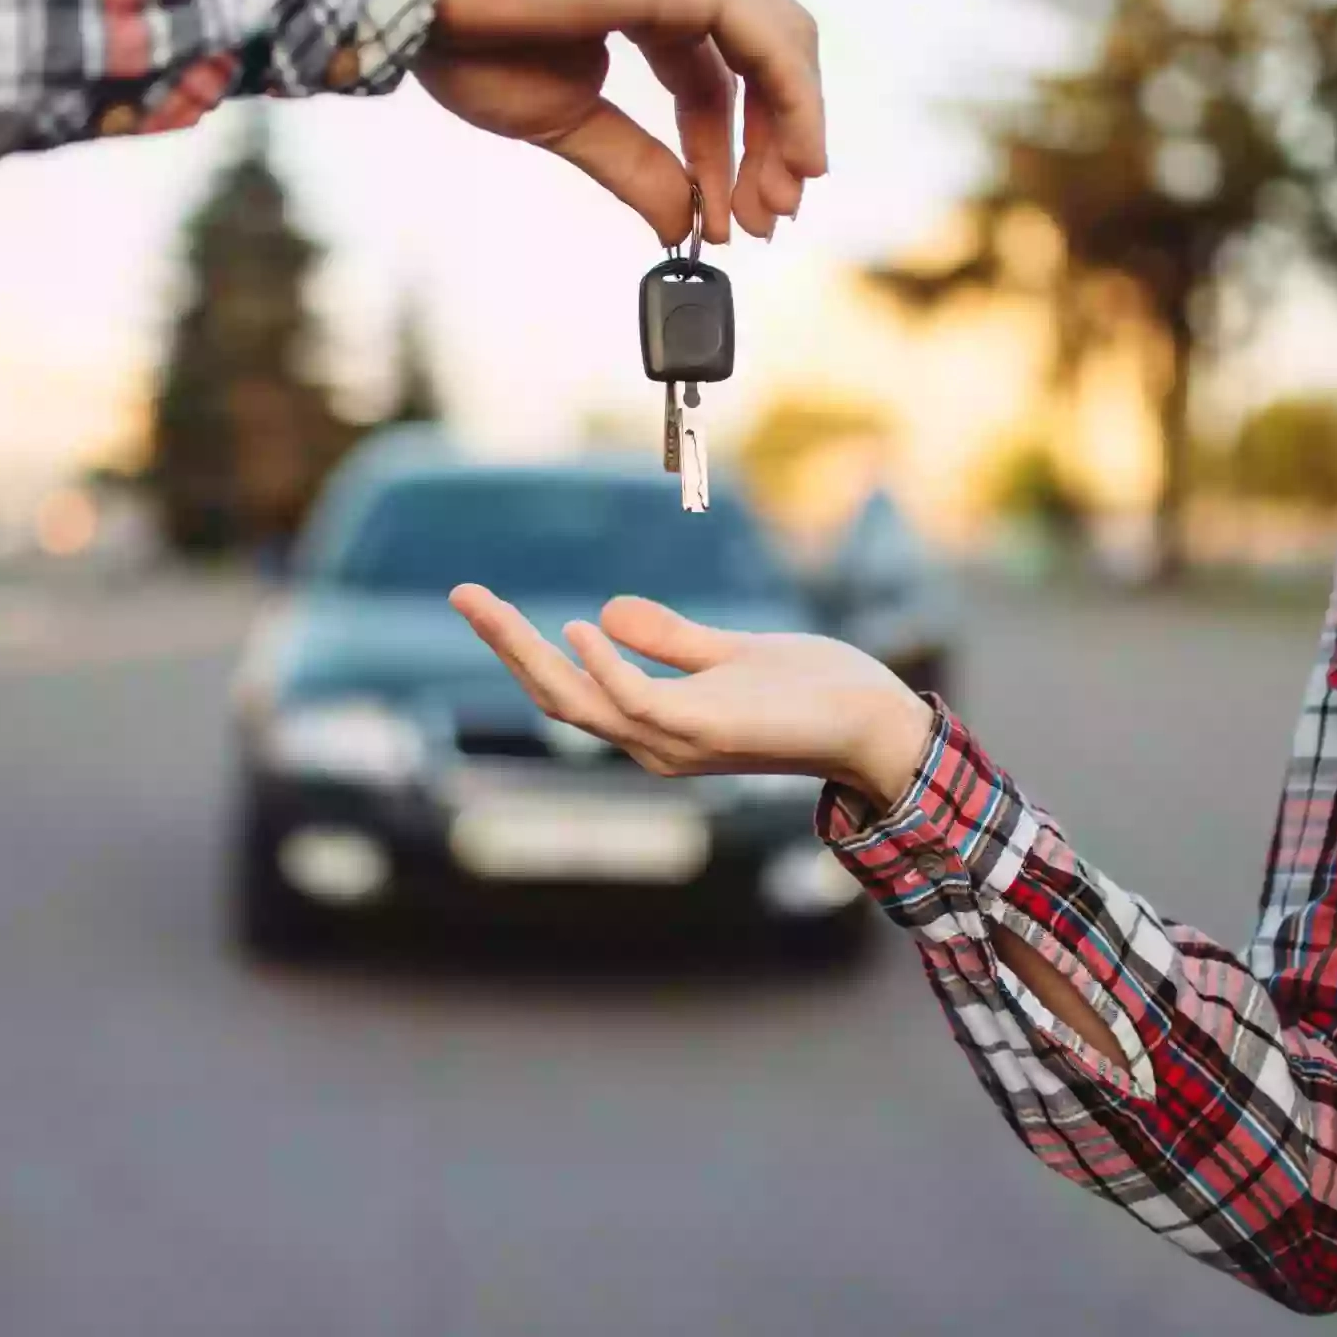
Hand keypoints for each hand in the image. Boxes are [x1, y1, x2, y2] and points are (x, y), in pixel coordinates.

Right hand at [418, 0, 828, 246]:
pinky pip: (771, 40)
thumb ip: (636, 167)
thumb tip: (682, 225)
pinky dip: (795, 105)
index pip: (717, 74)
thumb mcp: (567, 120)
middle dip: (770, 147)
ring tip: (776, 208)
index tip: (728, 219)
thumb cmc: (466, 36)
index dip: (729, 150)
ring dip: (789, 134)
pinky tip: (794, 162)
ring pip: (782, 46)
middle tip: (767, 222)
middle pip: (762, 60)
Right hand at [449, 587, 934, 810]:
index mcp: (656, 724)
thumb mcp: (731, 653)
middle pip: (556, 695)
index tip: (479, 601)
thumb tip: (603, 611)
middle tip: (460, 592)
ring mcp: (676, 742)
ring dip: (530, 652)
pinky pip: (637, 703)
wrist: (875, 722)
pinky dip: (603, 668)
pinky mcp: (706, 732)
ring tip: (487, 605)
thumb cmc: (814, 692)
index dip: (520, 647)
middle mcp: (654, 743)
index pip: (569, 686)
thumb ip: (672, 639)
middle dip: (505, 644)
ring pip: (581, 702)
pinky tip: (577, 627)